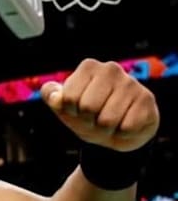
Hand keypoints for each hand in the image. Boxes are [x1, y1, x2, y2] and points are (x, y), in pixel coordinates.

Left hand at [42, 59, 158, 151]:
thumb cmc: (88, 115)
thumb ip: (52, 97)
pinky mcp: (147, 99)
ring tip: (110, 122)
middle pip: (87, 108)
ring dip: (105, 129)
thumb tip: (54, 97)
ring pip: (107, 120)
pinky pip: (127, 127)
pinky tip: (126, 123)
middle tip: (95, 118)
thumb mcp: (65, 106)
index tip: (78, 109)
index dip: (71, 111)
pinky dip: (122, 133)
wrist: (118, 130)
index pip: (68, 98)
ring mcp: (131, 83)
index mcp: (88, 67)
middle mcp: (110, 69)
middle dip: (88, 121)